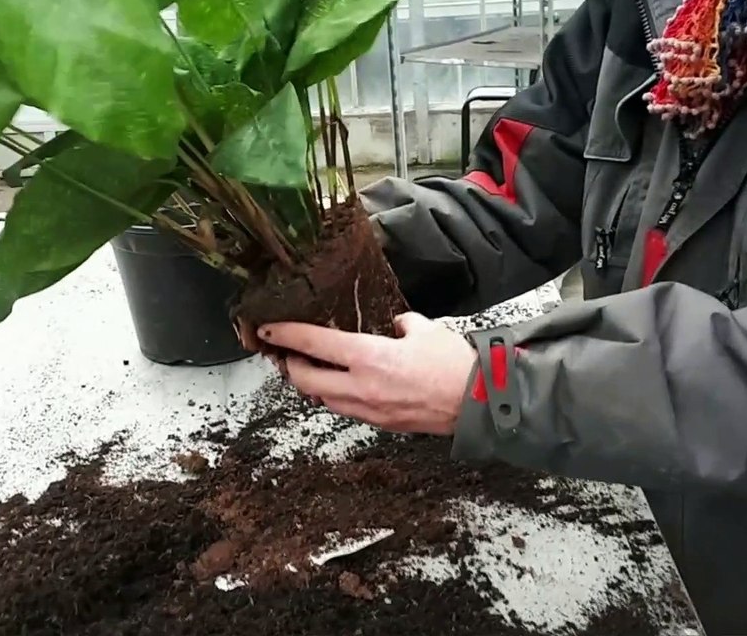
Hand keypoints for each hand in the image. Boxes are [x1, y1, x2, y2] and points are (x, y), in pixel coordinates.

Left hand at [257, 313, 476, 434]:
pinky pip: (345, 409)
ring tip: (312, 368)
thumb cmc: (454, 366)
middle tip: (287, 352)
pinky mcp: (380, 423)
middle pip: (304, 379)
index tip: (268, 329)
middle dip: (290, 365)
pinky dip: (335, 396)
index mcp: (368, 357)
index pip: (312, 343)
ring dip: (311, 384)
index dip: (285, 334)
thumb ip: (402, 323)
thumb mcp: (425, 329)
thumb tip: (394, 324)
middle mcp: (360, 386)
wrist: (478, 403)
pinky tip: (341, 385)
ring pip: (322, 398)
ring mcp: (368, 409)